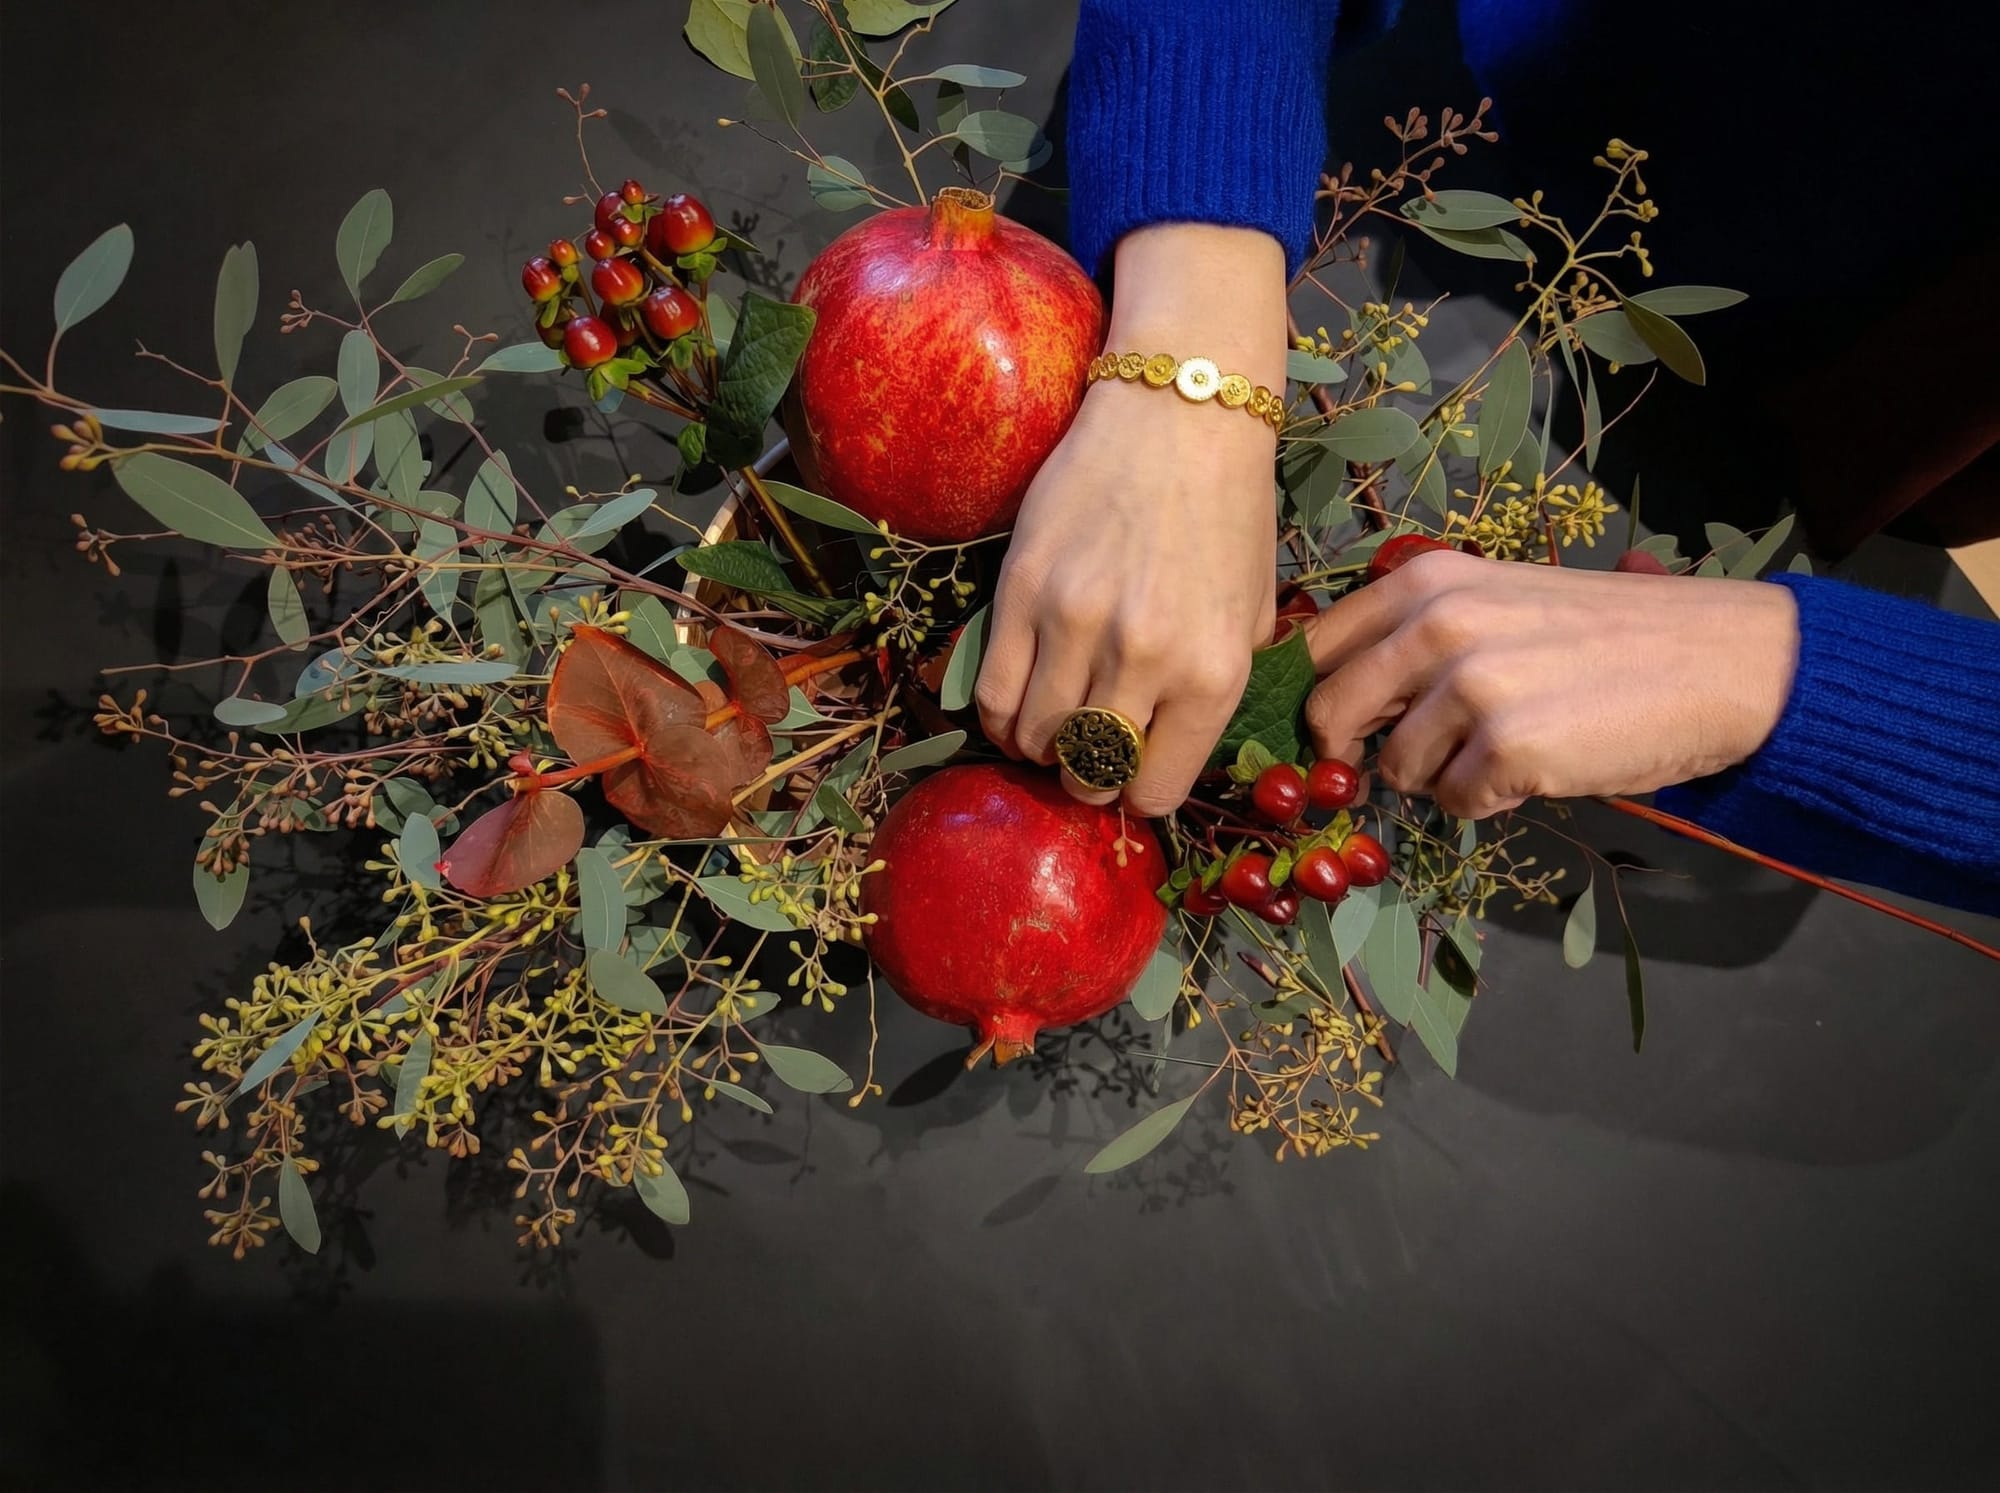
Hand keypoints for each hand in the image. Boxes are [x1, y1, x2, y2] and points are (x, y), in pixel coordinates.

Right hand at [976, 224, 1286, 812]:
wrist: (1179, 412)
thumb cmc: (1228, 511)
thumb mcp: (1253, 611)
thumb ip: (1219, 690)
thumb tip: (1168, 753)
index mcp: (1212, 673)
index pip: (1155, 791)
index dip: (1141, 790)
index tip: (1134, 771)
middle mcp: (1144, 660)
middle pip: (1091, 773)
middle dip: (1089, 776)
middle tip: (1089, 753)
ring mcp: (1076, 625)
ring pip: (1038, 740)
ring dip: (1042, 747)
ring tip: (1052, 726)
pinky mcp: (1021, 592)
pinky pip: (994, 694)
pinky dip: (1001, 717)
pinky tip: (1017, 706)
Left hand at [1302, 551, 1800, 816]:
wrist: (1722, 661)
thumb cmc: (1610, 635)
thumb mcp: (1500, 601)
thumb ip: (1420, 634)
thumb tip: (1343, 694)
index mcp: (1426, 581)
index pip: (1315, 647)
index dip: (1314, 697)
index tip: (1335, 727)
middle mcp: (1437, 625)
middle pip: (1328, 714)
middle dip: (1352, 752)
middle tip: (1404, 760)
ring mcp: (1471, 688)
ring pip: (1396, 769)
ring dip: (1438, 777)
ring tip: (1502, 750)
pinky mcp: (1508, 750)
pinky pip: (1455, 804)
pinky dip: (1487, 801)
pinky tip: (1535, 770)